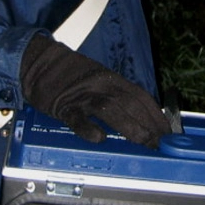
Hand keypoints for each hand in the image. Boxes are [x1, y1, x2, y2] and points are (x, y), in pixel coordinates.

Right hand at [20, 34, 170, 147]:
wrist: (38, 61)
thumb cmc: (69, 74)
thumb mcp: (97, 78)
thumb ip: (115, 94)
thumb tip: (138, 116)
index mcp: (111, 79)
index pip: (140, 96)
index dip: (155, 114)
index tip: (167, 131)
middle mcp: (100, 85)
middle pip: (130, 103)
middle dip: (149, 123)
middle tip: (160, 142)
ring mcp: (82, 95)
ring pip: (109, 108)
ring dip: (129, 125)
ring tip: (143, 141)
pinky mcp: (62, 105)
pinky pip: (76, 117)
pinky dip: (87, 127)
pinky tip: (98, 138)